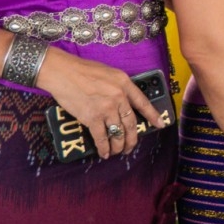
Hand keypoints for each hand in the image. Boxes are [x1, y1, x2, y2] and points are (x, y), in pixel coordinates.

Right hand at [35, 49, 167, 159]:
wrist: (63, 73)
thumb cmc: (83, 70)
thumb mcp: (110, 73)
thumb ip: (119, 87)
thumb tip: (124, 102)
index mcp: (125, 83)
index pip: (143, 102)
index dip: (153, 116)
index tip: (160, 125)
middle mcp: (119, 97)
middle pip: (131, 123)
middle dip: (132, 139)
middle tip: (130, 147)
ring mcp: (106, 109)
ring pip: (118, 133)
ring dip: (119, 146)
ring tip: (117, 151)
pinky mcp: (92, 118)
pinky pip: (102, 137)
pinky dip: (104, 148)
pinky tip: (104, 153)